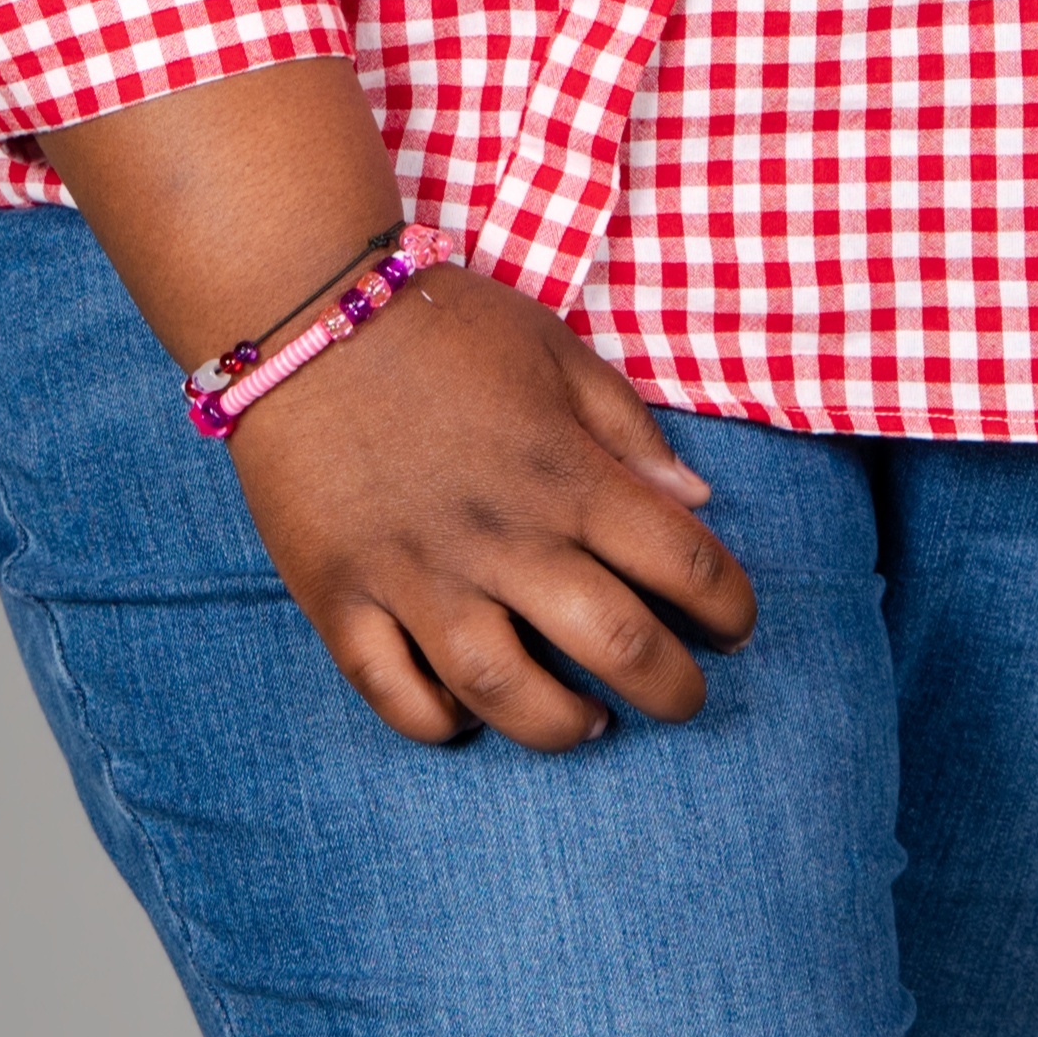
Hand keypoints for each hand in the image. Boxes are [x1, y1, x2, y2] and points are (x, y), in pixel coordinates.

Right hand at [224, 256, 757, 751]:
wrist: (303, 310)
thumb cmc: (442, 323)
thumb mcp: (556, 349)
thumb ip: (629, 429)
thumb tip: (695, 504)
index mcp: (564, 472)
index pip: (682, 562)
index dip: (729, 608)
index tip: (734, 627)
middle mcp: (500, 535)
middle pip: (614, 644)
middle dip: (672, 689)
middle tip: (685, 697)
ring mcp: (416, 574)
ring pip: (504, 691)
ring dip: (562, 726)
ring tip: (588, 723)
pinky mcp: (341, 596)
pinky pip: (393, 693)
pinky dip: (437, 722)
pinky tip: (469, 715)